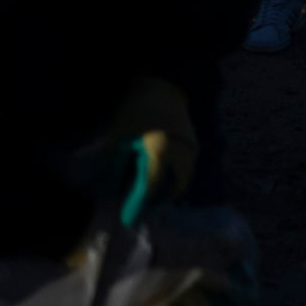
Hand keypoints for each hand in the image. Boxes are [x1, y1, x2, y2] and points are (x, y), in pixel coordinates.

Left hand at [73, 77, 199, 223]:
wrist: (163, 85)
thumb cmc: (135, 110)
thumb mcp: (118, 139)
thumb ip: (114, 169)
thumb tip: (112, 193)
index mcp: (160, 153)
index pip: (150, 188)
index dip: (137, 206)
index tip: (126, 220)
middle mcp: (181, 156)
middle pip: (169, 191)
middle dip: (152, 203)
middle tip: (135, 209)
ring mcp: (191, 152)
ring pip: (180, 183)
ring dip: (163, 193)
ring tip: (145, 197)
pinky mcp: (194, 147)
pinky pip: (184, 173)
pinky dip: (171, 182)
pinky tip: (157, 180)